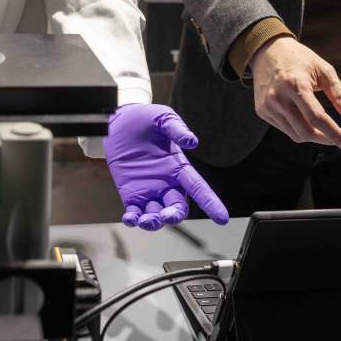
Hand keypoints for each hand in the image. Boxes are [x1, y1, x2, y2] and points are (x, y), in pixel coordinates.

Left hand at [104, 104, 228, 229]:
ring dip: (153, 222)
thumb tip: (192, 141)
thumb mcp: (163, 118)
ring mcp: (149, 190)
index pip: (198, 187)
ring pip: (157, 215)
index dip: (211, 203)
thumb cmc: (145, 119)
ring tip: (145, 220)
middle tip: (167, 216)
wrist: (119, 120)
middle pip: (177, 207)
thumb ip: (177, 129)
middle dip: (174, 216)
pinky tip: (131, 219)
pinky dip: (133, 219)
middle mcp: (167, 182)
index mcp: (179, 167)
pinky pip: (135, 212)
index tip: (221, 218)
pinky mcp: (131, 193)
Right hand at [250, 37, 340, 151]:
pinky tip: (302, 116)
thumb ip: (340, 95)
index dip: (335, 134)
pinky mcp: (262, 111)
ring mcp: (267, 105)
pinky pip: (285, 129)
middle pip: (306, 132)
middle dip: (325, 139)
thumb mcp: (324, 70)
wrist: (267, 51)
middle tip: (337, 137)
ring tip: (321, 125)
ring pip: (295, 134)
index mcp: (296, 84)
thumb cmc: (300, 59)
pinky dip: (298, 128)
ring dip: (312, 135)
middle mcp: (278, 97)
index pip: (317, 118)